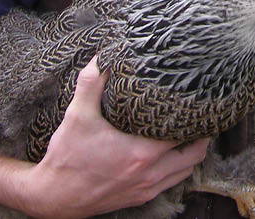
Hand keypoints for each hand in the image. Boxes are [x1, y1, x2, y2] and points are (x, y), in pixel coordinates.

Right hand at [23, 58, 209, 218]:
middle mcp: (149, 174)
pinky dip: (177, 168)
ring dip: (190, 153)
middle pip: (193, 155)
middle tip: (199, 115)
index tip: (199, 101)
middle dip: (201, 135)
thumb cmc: (67, 156)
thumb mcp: (77, 114)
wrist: (54, 197)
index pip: (183, 134)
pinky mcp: (139, 198)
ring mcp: (146, 189)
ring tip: (188, 131)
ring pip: (185, 172)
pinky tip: (168, 153)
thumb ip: (91, 82)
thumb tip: (104, 55)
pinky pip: (171, 183)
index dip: (194, 117)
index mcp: (141, 153)